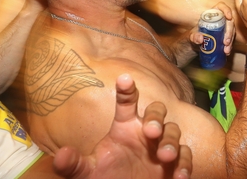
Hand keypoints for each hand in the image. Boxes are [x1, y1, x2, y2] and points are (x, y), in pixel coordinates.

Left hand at [53, 75, 191, 178]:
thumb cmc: (109, 177)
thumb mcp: (89, 173)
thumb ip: (75, 165)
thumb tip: (60, 156)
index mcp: (125, 127)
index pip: (126, 102)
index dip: (127, 89)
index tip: (124, 78)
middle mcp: (145, 131)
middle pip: (157, 110)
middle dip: (156, 117)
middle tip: (151, 131)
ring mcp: (162, 145)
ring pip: (173, 131)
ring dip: (171, 141)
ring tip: (165, 156)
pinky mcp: (176, 162)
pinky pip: (186, 156)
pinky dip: (185, 164)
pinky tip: (179, 175)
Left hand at [188, 2, 236, 54]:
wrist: (193, 46)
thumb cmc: (191, 37)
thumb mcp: (190, 37)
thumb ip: (194, 37)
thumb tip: (201, 38)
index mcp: (211, 15)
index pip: (221, 7)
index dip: (226, 10)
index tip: (229, 17)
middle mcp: (219, 20)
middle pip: (229, 21)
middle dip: (229, 32)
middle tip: (226, 42)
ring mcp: (223, 28)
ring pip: (231, 31)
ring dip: (230, 41)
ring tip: (226, 50)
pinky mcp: (224, 37)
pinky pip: (230, 40)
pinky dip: (229, 46)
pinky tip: (227, 52)